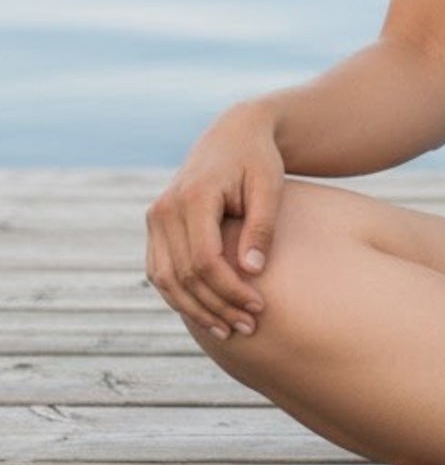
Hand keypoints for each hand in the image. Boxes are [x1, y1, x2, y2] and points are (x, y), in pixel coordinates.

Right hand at [145, 101, 284, 341]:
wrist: (234, 134)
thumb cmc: (259, 160)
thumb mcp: (269, 186)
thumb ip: (261, 227)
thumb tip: (252, 271)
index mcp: (194, 196)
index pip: (205, 259)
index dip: (231, 289)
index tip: (259, 307)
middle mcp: (165, 208)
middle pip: (184, 275)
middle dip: (217, 306)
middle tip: (249, 327)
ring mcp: (155, 218)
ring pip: (166, 279)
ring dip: (196, 310)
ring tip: (229, 330)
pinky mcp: (156, 227)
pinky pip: (161, 271)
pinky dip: (181, 296)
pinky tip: (209, 314)